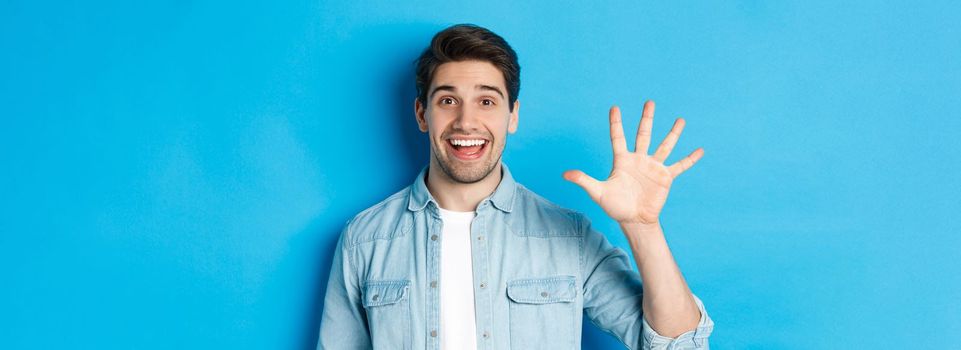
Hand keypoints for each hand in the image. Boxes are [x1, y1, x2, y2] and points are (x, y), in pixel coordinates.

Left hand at [563, 100, 703, 224]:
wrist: (634, 220)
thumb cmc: (615, 206)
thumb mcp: (598, 192)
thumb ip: (584, 180)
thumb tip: (564, 174)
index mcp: (622, 160)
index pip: (618, 138)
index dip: (616, 123)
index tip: (615, 107)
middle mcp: (639, 159)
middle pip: (643, 135)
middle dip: (646, 119)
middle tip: (649, 102)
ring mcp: (653, 167)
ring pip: (665, 146)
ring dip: (673, 133)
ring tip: (681, 120)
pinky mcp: (665, 177)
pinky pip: (680, 166)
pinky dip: (690, 159)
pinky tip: (700, 150)